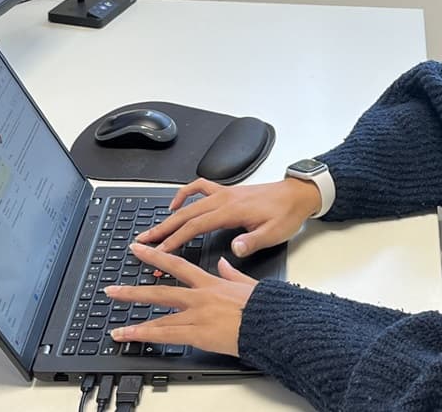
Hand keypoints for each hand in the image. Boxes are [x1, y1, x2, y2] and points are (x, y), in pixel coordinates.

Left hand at [105, 243, 255, 356]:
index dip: (156, 256)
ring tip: (116, 326)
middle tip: (112, 290)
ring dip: (135, 323)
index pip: (177, 265)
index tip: (140, 250)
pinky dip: (146, 336)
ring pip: (159, 317)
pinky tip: (131, 337)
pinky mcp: (198, 334)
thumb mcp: (247, 284)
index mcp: (211, 283)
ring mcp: (197, 316)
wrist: (272, 324)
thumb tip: (223, 264)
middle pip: (160, 292)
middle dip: (133, 291)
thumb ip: (231, 273)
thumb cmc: (264, 307)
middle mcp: (199, 297)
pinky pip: (166, 335)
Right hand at [137, 178, 320, 257]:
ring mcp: (224, 193)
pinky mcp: (227, 192)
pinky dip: (184, 194)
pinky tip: (176, 204)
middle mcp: (224, 199)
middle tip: (144, 241)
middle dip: (162, 229)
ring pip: (189, 204)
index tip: (160, 253)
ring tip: (154, 228)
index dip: (175, 240)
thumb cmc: (287, 214)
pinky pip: (199, 188)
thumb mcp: (274, 233)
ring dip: (169, 216)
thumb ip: (252, 241)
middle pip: (185, 215)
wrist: (297, 195)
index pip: (195, 227)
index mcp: (232, 211)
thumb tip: (234, 248)